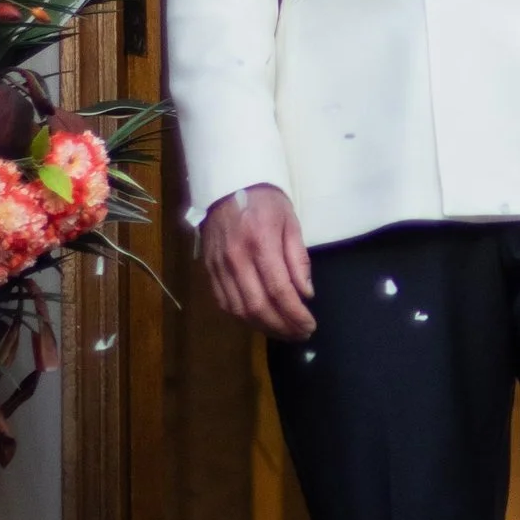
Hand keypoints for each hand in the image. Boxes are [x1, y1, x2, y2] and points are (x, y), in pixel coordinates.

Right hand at [200, 183, 316, 339]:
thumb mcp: (290, 222)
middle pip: (258, 306)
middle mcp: (236, 259)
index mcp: (261, 243)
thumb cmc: (265, 201)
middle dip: (282, 326)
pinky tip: (261, 321)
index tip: (310, 325)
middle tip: (300, 334)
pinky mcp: (209, 271)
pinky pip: (224, 303)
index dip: (295, 314)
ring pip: (240, 310)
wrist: (227, 185)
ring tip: (284, 332)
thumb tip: (305, 294)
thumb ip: (298, 259)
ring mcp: (219, 267)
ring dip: (264, 327)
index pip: (280, 290)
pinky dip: (244, 318)